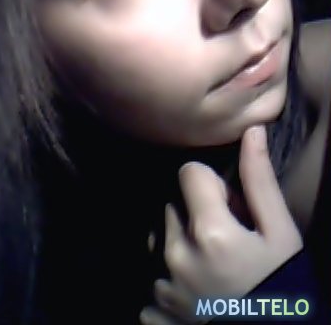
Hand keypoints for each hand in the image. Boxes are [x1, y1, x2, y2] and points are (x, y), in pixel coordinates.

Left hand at [140, 125, 302, 323]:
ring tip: (211, 265)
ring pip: (160, 237)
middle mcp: (175, 254)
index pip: (188, 172)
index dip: (211, 183)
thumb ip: (260, 183)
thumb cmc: (284, 287)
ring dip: (180, 242)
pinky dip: (170, 276)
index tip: (229, 207)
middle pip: (172, 204)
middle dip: (194, 213)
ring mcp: (161, 284)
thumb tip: (252, 131)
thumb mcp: (282, 236)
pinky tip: (196, 289)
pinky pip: (153, 273)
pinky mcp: (153, 308)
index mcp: (208, 231)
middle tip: (225, 239)